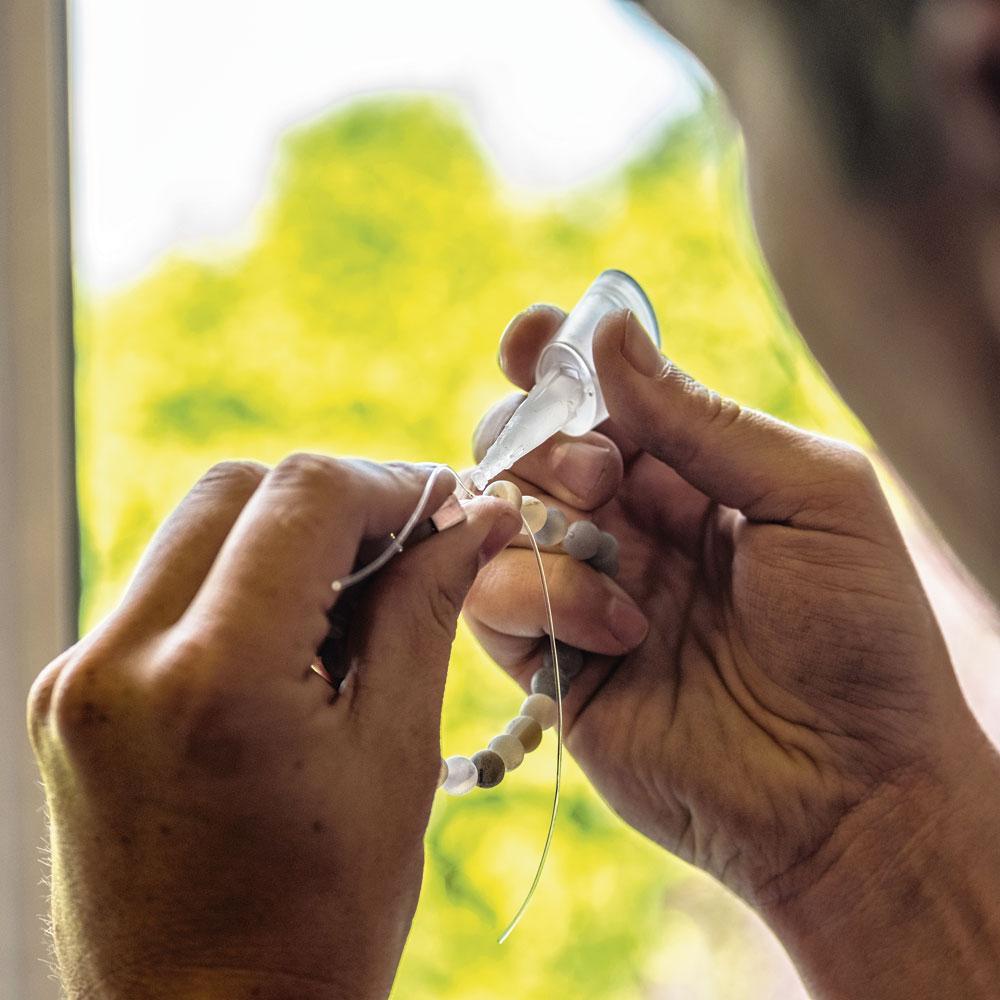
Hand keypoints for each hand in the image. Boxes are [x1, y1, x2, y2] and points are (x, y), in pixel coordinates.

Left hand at [29, 456, 519, 999]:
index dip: (390, 484)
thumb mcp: (395, 756)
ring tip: (353, 604)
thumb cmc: (317, 921)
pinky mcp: (72, 698)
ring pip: (195, 529)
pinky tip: (293, 641)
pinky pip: (165, 590)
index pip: (303, 495)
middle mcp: (120, 663)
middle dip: (335, 501)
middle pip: (238, 489)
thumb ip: (425, 612)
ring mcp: (80, 679)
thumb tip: (475, 521)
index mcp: (213, 679)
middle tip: (406, 548)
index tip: (445, 510)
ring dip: (284, 538)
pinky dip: (238, 583)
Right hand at [465, 307, 999, 995]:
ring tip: (611, 555)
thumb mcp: (811, 497)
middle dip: (546, 443)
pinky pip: (490, 600)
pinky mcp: (555, 665)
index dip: (556, 363)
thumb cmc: (861, 636)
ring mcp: (587, 592)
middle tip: (601, 474)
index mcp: (693, 475)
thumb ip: (703, 419)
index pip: (602, 399)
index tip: (527, 339)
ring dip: (537, 518)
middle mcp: (630, 527)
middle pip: (532, 448)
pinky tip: (613, 631)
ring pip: (499, 517)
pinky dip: (532, 594)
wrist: (853, 794)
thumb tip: (608, 333)